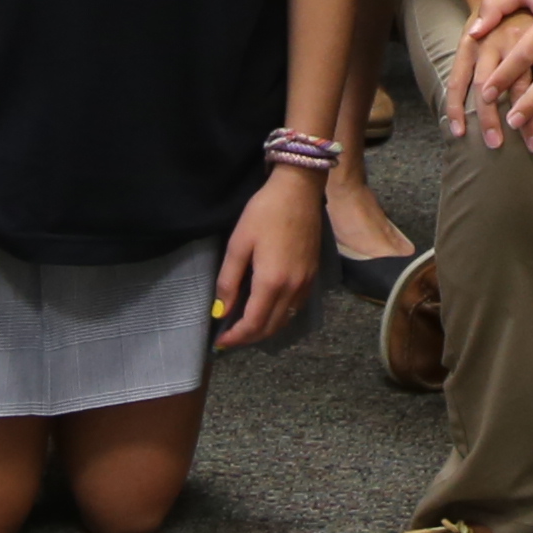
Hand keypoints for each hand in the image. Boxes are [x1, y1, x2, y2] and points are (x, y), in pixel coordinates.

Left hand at [215, 170, 325, 349]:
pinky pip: (295, 308)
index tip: (219, 341)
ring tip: (245, 326)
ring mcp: (306, 283)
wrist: (299, 190)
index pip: (252, 325)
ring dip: (264, 329)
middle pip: (270, 328)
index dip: (235, 338)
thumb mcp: (239, 244)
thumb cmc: (264, 212)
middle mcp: (292, 289)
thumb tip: (220, 311)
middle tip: (229, 337)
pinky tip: (268, 309)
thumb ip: (229, 281)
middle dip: (248, 338)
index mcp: (271, 282)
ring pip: (284, 320)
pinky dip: (280, 317)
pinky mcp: (313, 275)